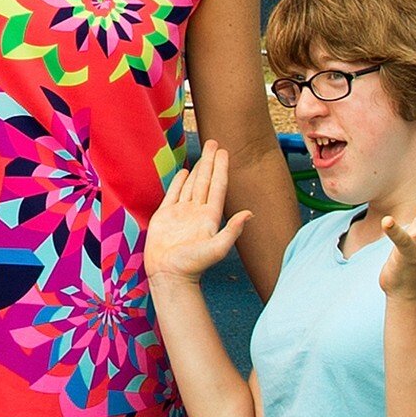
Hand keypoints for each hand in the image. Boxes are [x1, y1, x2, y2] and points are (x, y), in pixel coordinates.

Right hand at [145, 145, 248, 285]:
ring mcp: (181, 213)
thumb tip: (250, 213)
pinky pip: (173, 193)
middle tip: (214, 142)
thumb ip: (232, 230)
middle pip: (205, 180)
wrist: (168, 274)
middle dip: (210, 161)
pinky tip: (184, 172)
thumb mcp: (217, 248)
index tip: (224, 152)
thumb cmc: (193, 265)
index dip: (221, 169)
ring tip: (203, 153)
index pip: (217, 186)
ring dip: (198, 168)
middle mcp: (197, 211)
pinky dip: (179, 181)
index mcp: (210, 216)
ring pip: (191, 184)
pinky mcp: (165, 216)